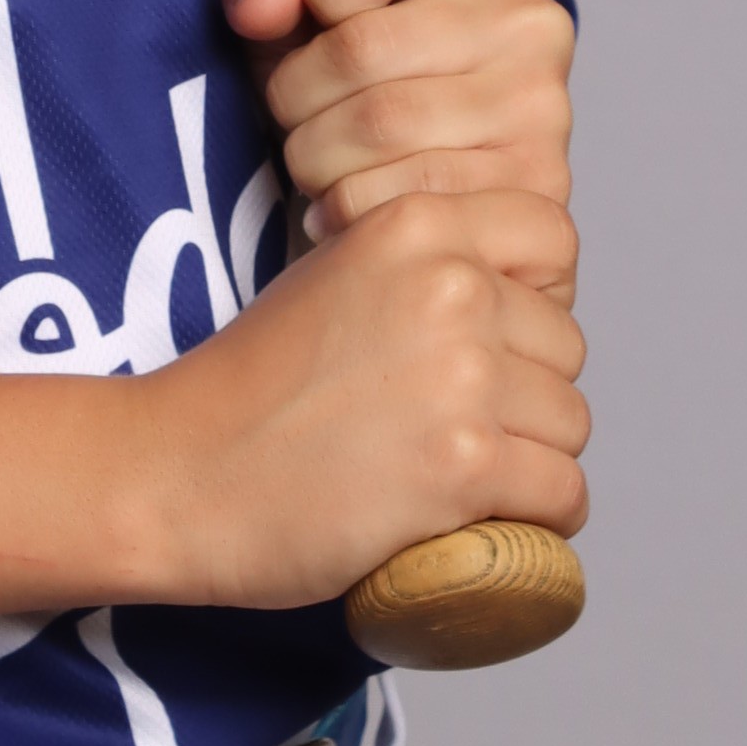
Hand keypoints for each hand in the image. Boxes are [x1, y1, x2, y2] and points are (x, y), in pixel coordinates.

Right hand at [133, 181, 588, 611]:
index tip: (496, 347)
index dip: (531, 304)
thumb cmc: (246, 390)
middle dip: (526, 394)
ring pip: (570, 423)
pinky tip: (490, 521)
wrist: (176, 472)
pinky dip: (540, 519)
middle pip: (563, 348)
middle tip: (454, 429)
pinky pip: (562, 492)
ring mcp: (462, 375)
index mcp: (417, 224)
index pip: (551, 243)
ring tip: (462, 479)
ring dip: (531, 460)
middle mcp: (451, 285)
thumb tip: (511, 303)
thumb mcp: (332, 276)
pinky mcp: (464, 463)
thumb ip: (418, 269)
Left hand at [223, 0, 572, 234]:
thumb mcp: (310, 15)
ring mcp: (541, 105)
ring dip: (316, 160)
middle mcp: (529, 20)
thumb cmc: (369, 80)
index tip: (320, 21)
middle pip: (361, 47)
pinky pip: (402, 198)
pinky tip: (345, 204)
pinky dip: (346, 209)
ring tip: (322, 163)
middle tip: (298, 119)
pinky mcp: (536, 184)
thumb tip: (261, 4)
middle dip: (296, 96)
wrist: (450, 181)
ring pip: (377, 129)